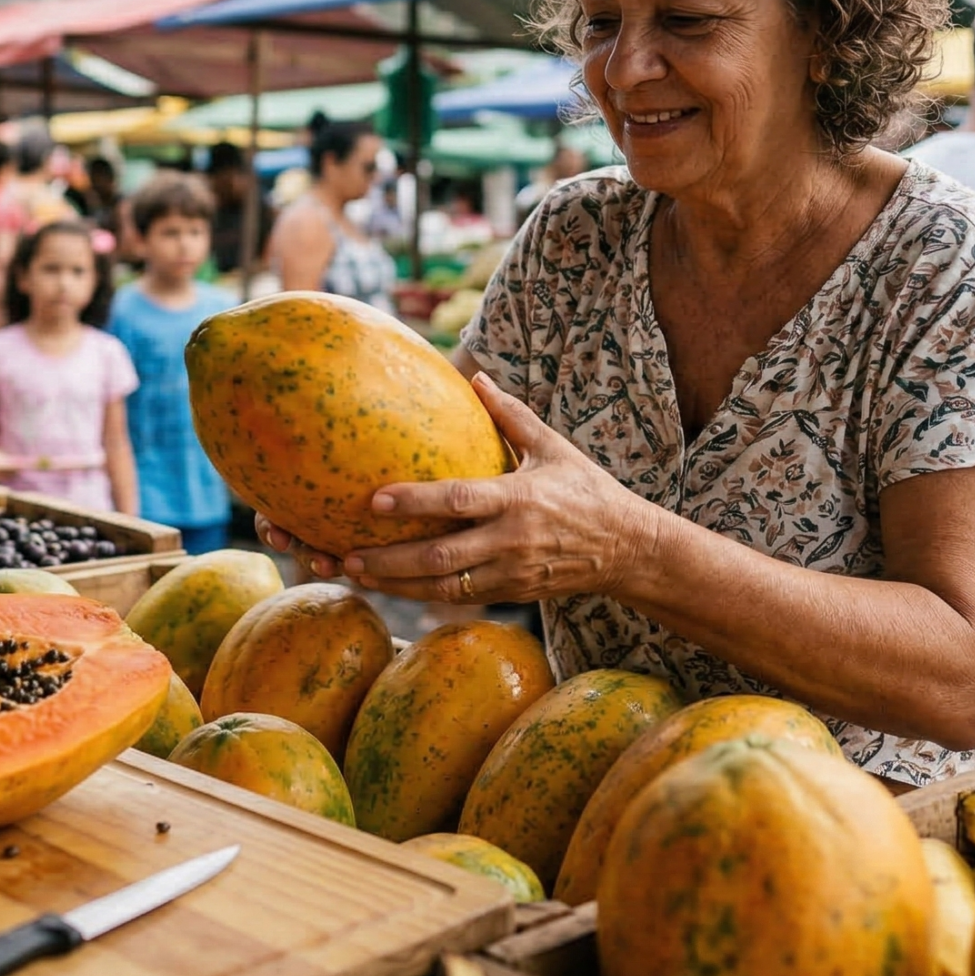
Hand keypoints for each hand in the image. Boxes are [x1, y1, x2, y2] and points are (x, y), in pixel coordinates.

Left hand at [262, 374, 660, 604]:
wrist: (629, 549)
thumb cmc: (588, 491)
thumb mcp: (554, 448)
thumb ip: (512, 416)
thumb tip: (477, 377)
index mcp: (519, 498)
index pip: (460, 500)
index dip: (416, 502)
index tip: (375, 499)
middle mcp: (512, 540)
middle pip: (442, 556)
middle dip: (391, 559)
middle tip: (345, 554)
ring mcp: (511, 573)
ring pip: (444, 587)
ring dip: (397, 584)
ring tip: (354, 573)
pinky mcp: (511, 594)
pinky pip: (459, 598)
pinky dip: (421, 596)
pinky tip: (389, 587)